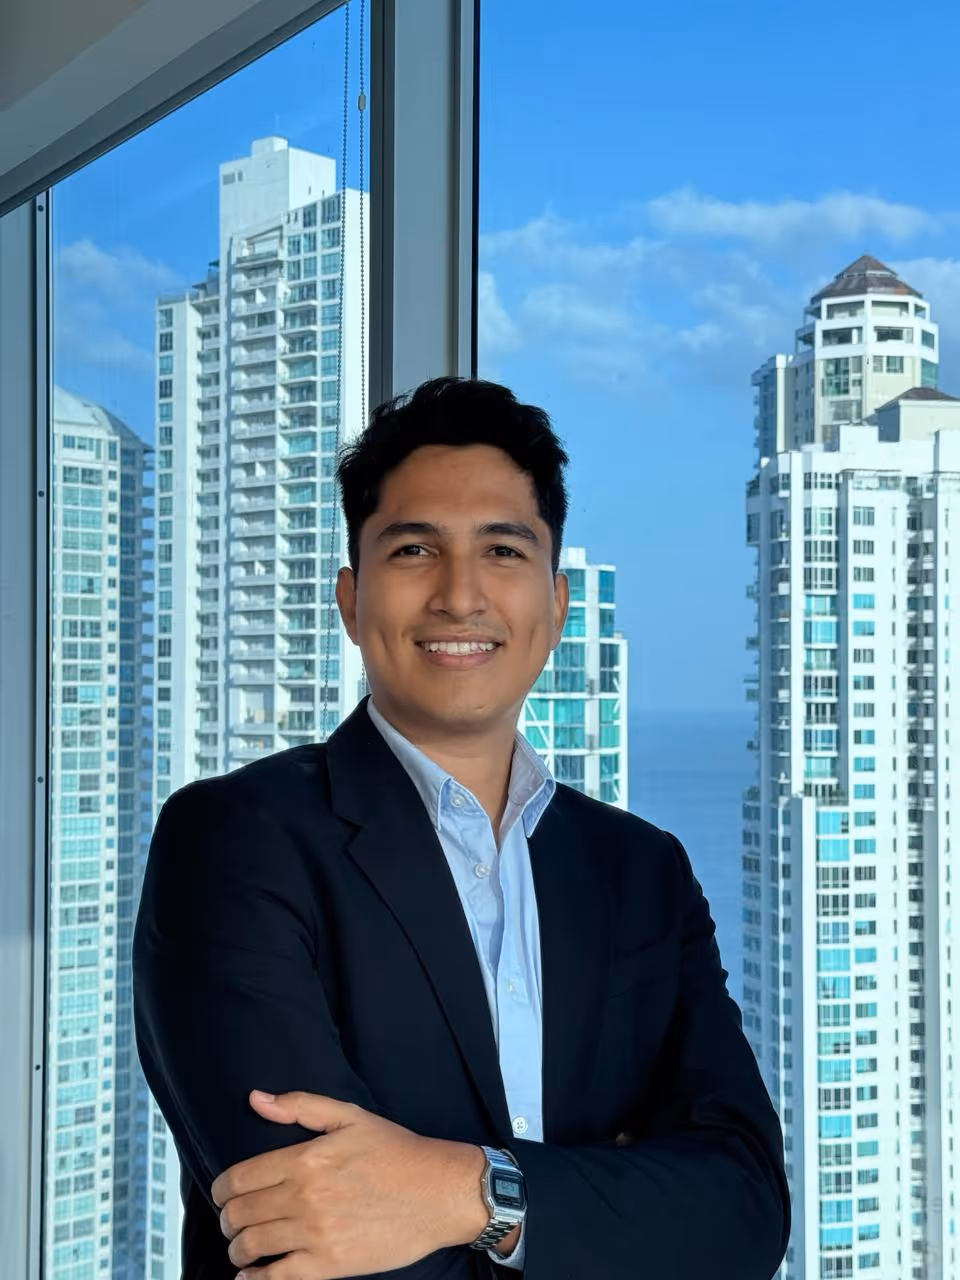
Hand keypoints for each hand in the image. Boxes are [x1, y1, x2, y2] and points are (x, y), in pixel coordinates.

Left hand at [211, 1090, 488, 1278]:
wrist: (439, 1192)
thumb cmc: (397, 1152)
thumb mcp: (350, 1116)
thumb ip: (299, 1106)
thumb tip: (256, 1099)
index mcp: (305, 1158)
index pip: (238, 1178)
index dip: (220, 1189)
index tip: (222, 1194)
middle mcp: (304, 1196)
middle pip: (238, 1214)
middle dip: (227, 1218)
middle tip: (233, 1220)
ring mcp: (315, 1234)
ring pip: (250, 1247)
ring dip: (237, 1248)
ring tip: (243, 1245)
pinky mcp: (329, 1265)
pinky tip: (250, 1276)